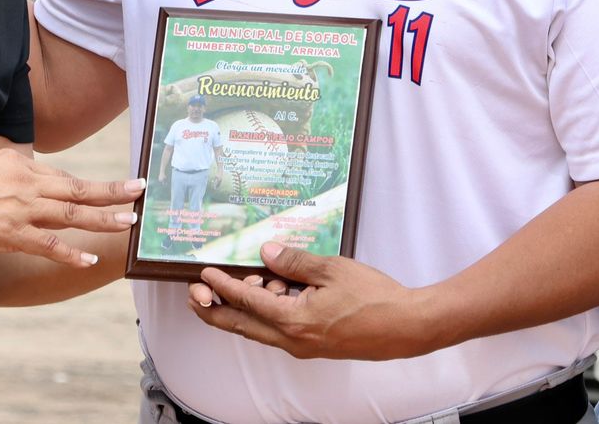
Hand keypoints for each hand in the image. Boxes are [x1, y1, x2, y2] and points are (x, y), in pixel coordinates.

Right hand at [0, 148, 143, 266]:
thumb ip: (16, 170)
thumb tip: (33, 174)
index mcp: (24, 165)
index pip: (65, 177)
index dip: (93, 186)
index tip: (116, 187)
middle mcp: (28, 183)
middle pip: (78, 188)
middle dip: (113, 190)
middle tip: (140, 190)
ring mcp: (21, 209)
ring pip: (71, 213)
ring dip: (103, 217)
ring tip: (128, 221)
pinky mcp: (10, 234)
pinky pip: (48, 245)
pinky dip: (71, 253)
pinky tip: (90, 258)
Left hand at [187, 242, 430, 359]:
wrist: (404, 327)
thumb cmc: (374, 298)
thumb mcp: (331, 269)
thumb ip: (294, 262)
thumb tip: (265, 253)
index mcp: (293, 320)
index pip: (246, 302)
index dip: (222, 287)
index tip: (204, 275)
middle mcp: (292, 339)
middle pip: (240, 326)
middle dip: (214, 310)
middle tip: (194, 294)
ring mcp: (302, 345)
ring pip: (258, 329)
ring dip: (241, 310)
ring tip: (235, 284)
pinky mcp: (313, 344)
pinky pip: (278, 330)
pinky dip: (265, 314)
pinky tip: (270, 293)